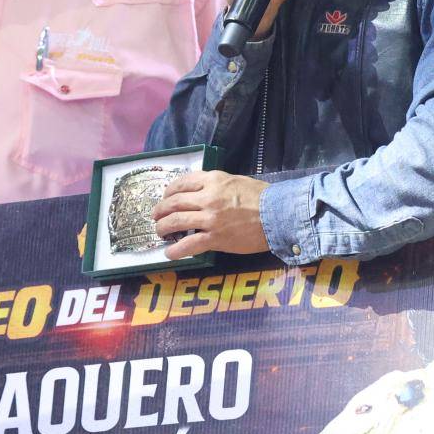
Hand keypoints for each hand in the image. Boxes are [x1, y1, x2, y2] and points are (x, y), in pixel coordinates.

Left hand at [151, 170, 270, 259]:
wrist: (278, 215)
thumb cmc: (261, 197)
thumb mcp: (235, 180)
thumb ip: (216, 185)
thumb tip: (202, 192)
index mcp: (212, 180)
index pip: (181, 183)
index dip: (168, 192)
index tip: (165, 198)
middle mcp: (207, 197)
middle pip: (174, 203)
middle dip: (160, 211)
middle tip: (156, 217)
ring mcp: (210, 218)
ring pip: (176, 222)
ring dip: (163, 228)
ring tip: (160, 232)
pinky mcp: (215, 238)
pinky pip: (188, 245)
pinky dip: (175, 250)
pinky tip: (169, 253)